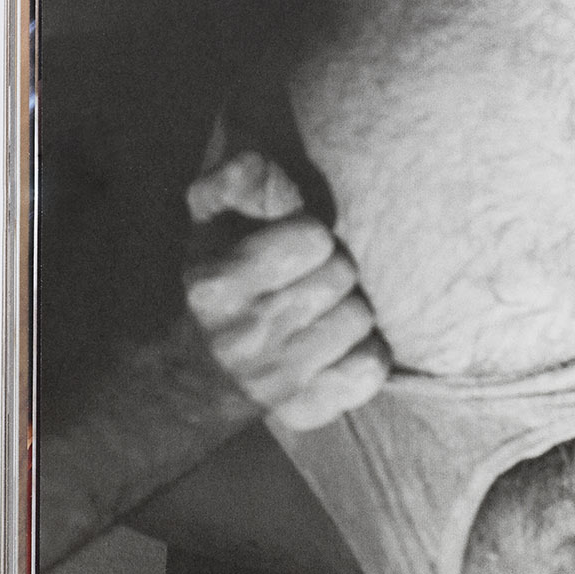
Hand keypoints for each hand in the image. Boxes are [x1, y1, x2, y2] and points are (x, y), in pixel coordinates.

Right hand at [182, 147, 390, 430]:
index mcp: (215, 285)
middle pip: (342, 276)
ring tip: (321, 312)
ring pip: (360, 321)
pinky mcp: (305, 411)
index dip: (312, 235)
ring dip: (350, 310)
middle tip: (313, 279)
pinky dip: (364, 355)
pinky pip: (370, 370)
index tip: (297, 245)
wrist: (204, 370)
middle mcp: (240, 336)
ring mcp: (272, 381)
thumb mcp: (214, 221)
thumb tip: (255, 162)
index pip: (312, 238)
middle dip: (335, 270)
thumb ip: (234, 181)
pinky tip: (337, 348)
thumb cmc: (226, 274)